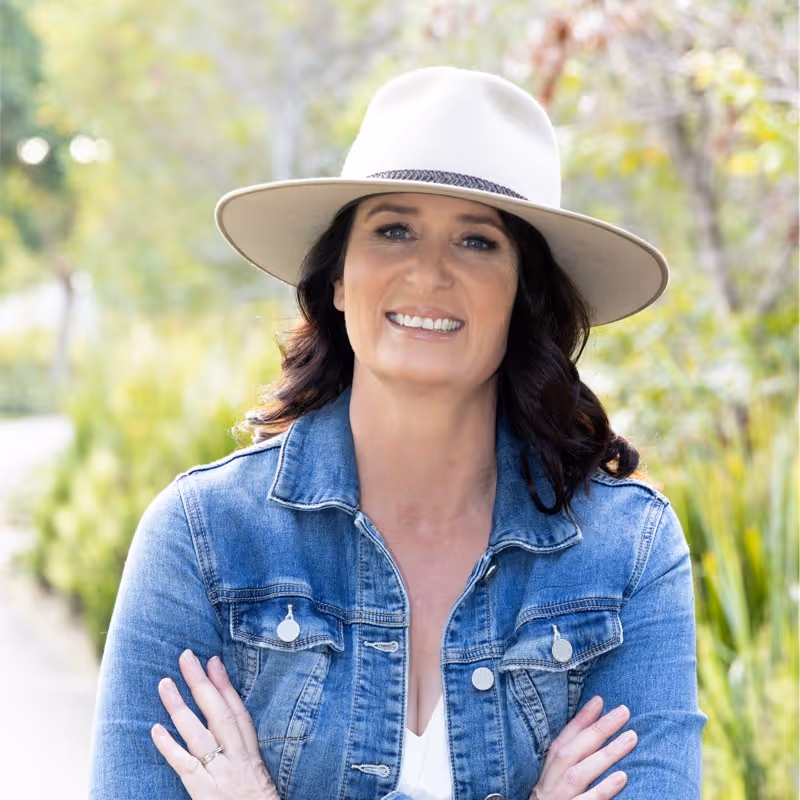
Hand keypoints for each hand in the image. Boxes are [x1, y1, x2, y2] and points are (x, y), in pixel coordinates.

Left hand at [152, 649, 278, 799]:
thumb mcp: (259, 781)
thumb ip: (244, 758)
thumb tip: (227, 735)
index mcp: (252, 757)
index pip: (238, 714)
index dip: (225, 685)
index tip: (213, 662)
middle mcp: (238, 762)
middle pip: (219, 714)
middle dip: (202, 683)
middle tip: (187, 657)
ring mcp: (222, 777)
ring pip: (200, 734)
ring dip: (180, 707)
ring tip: (165, 684)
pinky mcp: (206, 795)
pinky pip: (186, 767)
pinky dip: (170, 747)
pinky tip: (156, 730)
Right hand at [528, 695, 636, 799]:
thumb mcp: (554, 780)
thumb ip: (570, 757)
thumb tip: (591, 724)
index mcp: (547, 770)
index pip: (564, 739)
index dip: (581, 719)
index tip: (601, 701)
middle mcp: (550, 782)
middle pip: (573, 750)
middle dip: (599, 729)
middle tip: (624, 712)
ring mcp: (559, 799)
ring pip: (580, 772)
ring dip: (606, 753)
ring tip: (631, 737)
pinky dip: (603, 790)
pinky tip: (621, 778)